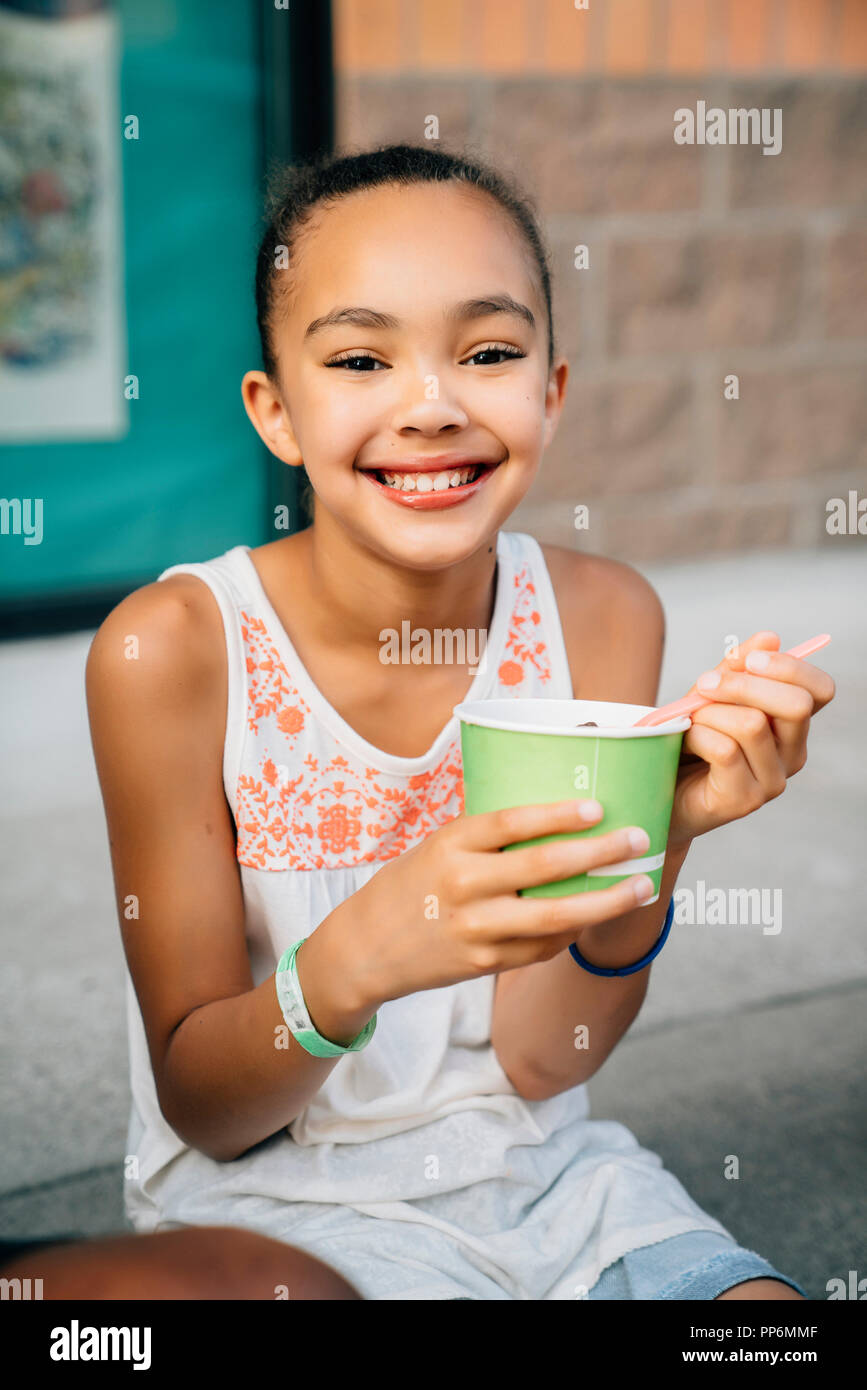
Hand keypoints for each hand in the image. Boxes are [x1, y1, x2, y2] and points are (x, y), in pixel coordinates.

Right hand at [330, 800, 655, 1007]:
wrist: (365, 948)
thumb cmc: (411, 884)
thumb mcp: (438, 846)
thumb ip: (487, 838)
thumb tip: (559, 817)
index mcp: (450, 845)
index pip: (511, 823)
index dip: (558, 815)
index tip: (597, 808)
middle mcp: (463, 885)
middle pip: (545, 868)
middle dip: (600, 853)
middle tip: (639, 839)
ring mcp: (474, 929)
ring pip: (555, 917)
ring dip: (605, 901)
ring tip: (640, 887)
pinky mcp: (483, 963)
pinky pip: (541, 947)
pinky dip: (572, 932)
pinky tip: (594, 916)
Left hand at [667, 630, 835, 848]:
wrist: (659, 790)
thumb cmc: (689, 741)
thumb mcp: (711, 695)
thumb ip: (738, 667)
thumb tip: (770, 637)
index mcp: (792, 725)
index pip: (820, 690)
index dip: (791, 667)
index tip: (750, 660)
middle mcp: (792, 754)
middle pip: (795, 704)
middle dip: (744, 684)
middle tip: (705, 684)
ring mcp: (772, 781)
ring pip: (752, 724)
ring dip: (709, 713)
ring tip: (688, 721)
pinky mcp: (744, 800)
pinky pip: (724, 749)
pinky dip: (697, 736)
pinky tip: (685, 742)